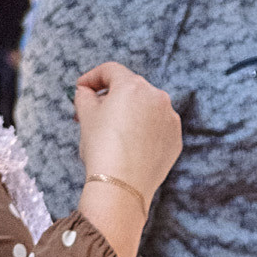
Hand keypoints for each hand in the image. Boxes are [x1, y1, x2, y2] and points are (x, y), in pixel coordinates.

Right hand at [74, 61, 181, 203]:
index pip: (110, 71)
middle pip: (130, 88)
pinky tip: (130, 144)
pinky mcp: (175, 139)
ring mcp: (170, 118)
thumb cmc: (102, 148)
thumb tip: (86, 92)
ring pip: (146, 108)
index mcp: (133, 86)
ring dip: (129, 113)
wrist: (122, 186)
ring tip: (112, 131)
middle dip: (110, 97)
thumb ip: (84, 96)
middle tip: (92, 112)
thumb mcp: (87, 117)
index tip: (81, 88)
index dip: (92, 77)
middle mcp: (157, 97)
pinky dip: (144, 130)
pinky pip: (157, 127)